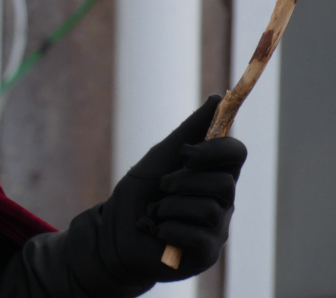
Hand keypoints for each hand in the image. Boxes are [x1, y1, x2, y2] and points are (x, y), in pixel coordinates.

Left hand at [66, 96, 246, 294]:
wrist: (114, 230)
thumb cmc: (140, 192)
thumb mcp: (161, 156)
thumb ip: (190, 130)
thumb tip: (218, 97)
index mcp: (213, 174)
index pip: (236, 152)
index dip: (217, 150)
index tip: (187, 153)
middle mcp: (221, 201)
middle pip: (223, 184)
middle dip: (183, 182)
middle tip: (162, 187)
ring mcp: (216, 229)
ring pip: (208, 210)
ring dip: (170, 207)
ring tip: (156, 212)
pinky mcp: (206, 254)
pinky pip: (197, 235)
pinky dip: (168, 229)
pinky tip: (158, 231)